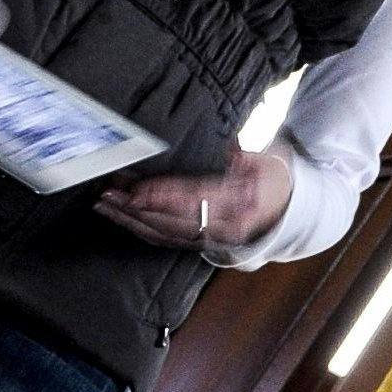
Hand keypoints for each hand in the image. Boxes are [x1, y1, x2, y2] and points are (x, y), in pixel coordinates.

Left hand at [95, 148, 292, 253]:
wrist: (285, 207)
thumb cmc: (273, 178)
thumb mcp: (268, 159)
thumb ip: (245, 155)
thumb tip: (229, 150)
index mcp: (241, 205)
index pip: (195, 201)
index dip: (163, 197)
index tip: (137, 190)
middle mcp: (223, 227)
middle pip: (171, 221)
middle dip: (136, 209)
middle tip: (109, 195)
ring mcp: (209, 238)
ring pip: (162, 233)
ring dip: (130, 220)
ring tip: (105, 205)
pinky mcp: (198, 242)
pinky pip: (164, 239)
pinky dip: (140, 229)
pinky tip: (121, 218)